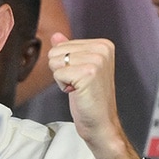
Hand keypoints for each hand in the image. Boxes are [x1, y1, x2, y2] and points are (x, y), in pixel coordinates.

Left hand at [48, 34, 127, 153]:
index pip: (63, 45)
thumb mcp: (78, 69)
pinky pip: (57, 74)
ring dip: (62, 78)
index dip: (65, 64)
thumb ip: (68, 50)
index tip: (81, 77)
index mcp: (103, 45)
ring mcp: (96, 60)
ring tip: (79, 87)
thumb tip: (56, 36)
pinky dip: (63, 86)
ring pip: (55, 62)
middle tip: (79, 84)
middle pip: (57, 51)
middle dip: (62, 70)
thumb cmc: (91, 99)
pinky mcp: (88, 73)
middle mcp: (102, 49)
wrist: (100, 122)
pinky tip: (77, 92)